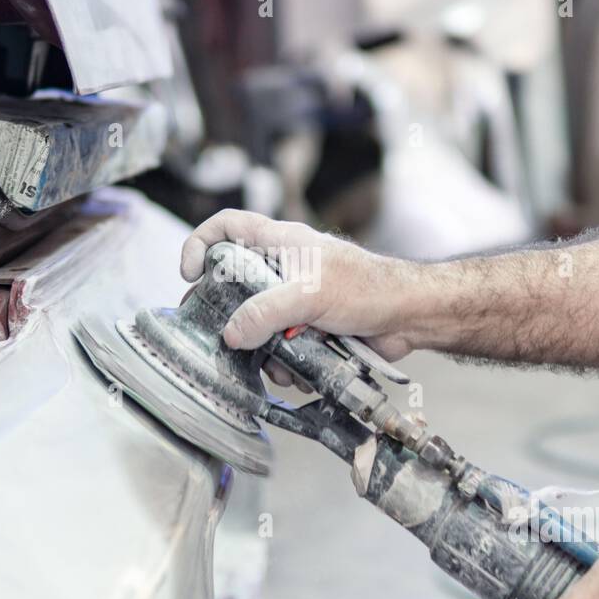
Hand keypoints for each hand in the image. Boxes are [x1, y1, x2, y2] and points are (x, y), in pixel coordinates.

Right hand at [180, 210, 416, 361]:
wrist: (408, 317)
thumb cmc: (369, 288)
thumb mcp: (310, 294)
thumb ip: (266, 312)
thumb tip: (232, 333)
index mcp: (280, 242)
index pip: (226, 226)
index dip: (200, 244)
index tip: (189, 274)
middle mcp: (282, 268)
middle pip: (234, 285)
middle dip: (229, 316)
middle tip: (221, 336)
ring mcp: (294, 299)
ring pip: (256, 324)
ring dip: (262, 349)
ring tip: (278, 362)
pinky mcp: (307, 327)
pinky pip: (279, 346)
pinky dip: (284, 362)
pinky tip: (298, 371)